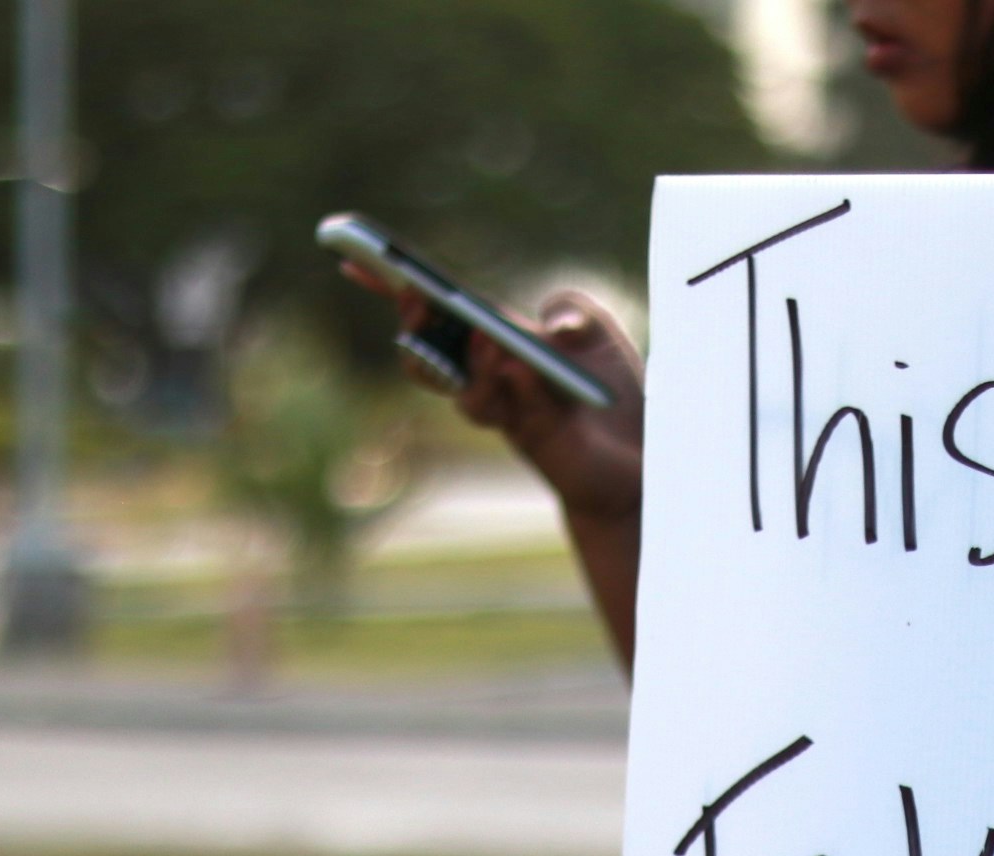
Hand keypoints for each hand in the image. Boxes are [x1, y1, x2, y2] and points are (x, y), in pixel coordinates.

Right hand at [343, 265, 645, 522]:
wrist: (641, 456)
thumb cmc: (610, 390)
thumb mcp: (599, 332)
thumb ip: (574, 309)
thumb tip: (555, 329)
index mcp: (494, 337)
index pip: (436, 309)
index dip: (391, 287)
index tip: (352, 261)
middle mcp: (488, 373)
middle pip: (429, 350)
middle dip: (418, 322)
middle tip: (417, 295)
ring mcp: (505, 408)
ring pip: (459, 390)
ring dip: (468, 360)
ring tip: (485, 335)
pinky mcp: (529, 436)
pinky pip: (507, 411)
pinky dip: (514, 386)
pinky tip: (522, 367)